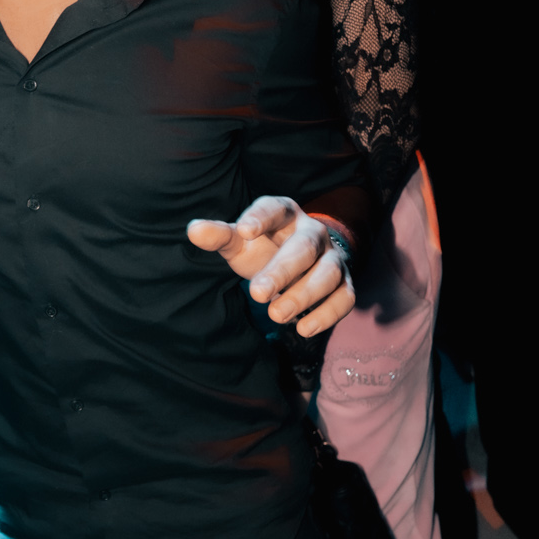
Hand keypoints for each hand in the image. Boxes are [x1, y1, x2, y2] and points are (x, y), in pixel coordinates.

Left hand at [187, 196, 355, 335]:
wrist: (297, 262)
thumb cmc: (262, 248)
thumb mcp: (239, 242)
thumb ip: (219, 237)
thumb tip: (193, 230)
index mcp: (285, 213)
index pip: (275, 209)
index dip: (261, 217)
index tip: (243, 231)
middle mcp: (313, 232)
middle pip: (304, 248)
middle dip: (282, 271)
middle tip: (257, 294)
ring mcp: (332, 257)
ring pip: (328, 273)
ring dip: (304, 296)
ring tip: (277, 315)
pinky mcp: (343, 283)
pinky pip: (344, 297)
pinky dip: (327, 314)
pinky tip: (303, 329)